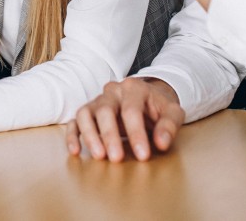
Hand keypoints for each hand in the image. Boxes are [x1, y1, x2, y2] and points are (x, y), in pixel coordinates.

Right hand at [66, 78, 184, 161]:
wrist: (148, 99)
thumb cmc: (158, 108)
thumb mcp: (172, 112)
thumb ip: (169, 126)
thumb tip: (161, 143)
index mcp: (134, 88)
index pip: (131, 110)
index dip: (136, 133)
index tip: (143, 155)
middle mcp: (112, 91)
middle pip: (105, 110)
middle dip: (110, 136)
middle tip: (117, 158)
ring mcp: (98, 100)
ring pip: (85, 113)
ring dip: (90, 135)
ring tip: (99, 156)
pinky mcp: (89, 112)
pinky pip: (75, 121)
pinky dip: (72, 135)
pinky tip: (76, 151)